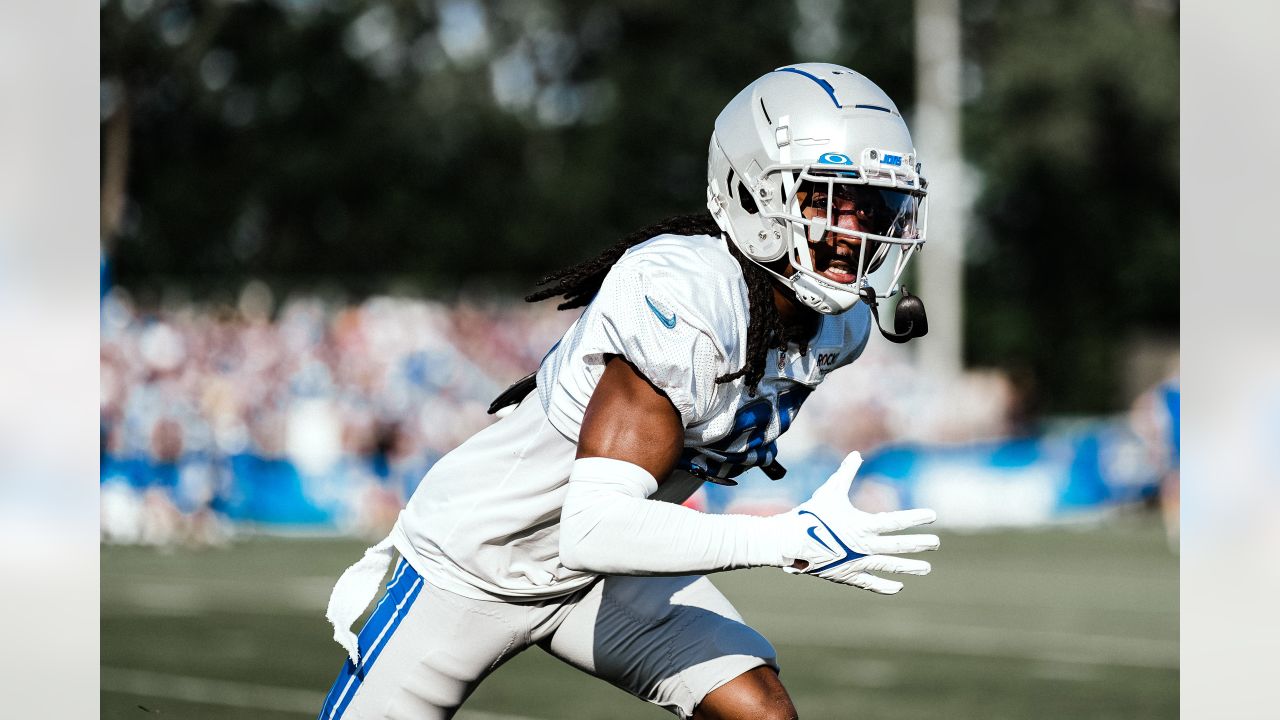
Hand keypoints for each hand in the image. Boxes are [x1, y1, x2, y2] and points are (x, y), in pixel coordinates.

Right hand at [780, 451, 938, 593]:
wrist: (790, 541)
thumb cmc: (811, 513)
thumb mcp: (830, 491)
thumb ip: (846, 473)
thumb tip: (856, 453)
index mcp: (862, 524)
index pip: (895, 521)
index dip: (915, 517)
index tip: (932, 516)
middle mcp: (864, 545)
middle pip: (898, 545)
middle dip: (919, 544)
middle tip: (936, 543)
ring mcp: (857, 562)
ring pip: (889, 565)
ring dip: (909, 567)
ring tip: (927, 568)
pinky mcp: (847, 574)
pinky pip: (870, 582)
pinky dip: (884, 585)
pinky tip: (898, 587)